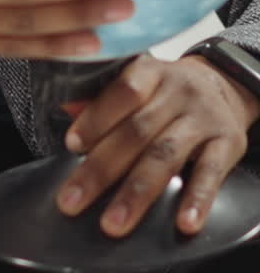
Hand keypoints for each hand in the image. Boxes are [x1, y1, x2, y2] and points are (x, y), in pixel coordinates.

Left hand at [57, 52, 259, 236]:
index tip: (72, 145)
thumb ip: (104, 98)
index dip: (96, 118)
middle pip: (137, 131)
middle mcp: (178, 91)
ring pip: (166, 155)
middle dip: (102, 169)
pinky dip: (197, 199)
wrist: (222, 84)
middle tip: (73, 200)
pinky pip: (212, 173)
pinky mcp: (228, 142)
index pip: (123, 91)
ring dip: (137, 193)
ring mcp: (203, 117)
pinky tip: (183, 222)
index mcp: (150, 71)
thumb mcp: (139, 81)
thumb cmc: (167, 90)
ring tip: (115, 222)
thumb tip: (66, 109)